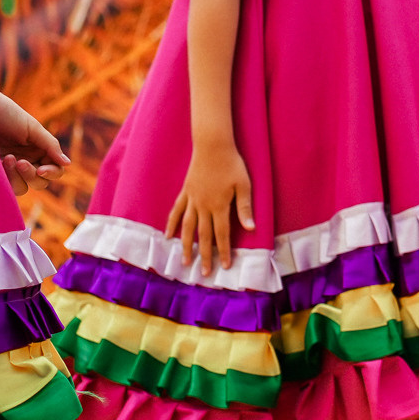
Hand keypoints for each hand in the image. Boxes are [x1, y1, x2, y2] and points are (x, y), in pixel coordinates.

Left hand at [0, 86, 68, 195]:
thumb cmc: (6, 113)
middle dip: (31, 175)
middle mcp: (28, 161)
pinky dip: (3, 179)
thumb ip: (50, 145)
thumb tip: (67, 164)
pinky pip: (3, 186)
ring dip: (16, 178)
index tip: (41, 169)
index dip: (52, 173)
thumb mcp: (31, 127)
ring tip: (6, 158)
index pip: (56, 170)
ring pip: (22, 188)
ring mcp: (10, 168)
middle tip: (19, 161)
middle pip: (40, 183)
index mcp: (41, 150)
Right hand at [165, 137, 254, 274]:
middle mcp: (203, 206)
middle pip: (203, 236)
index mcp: (219, 206)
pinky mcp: (185, 192)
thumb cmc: (232, 164)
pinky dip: (171, 224)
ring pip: (187, 228)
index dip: (224, 251)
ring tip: (184, 262)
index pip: (222, 234)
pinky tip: (167, 236)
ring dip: (186, 246)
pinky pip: (176, 211)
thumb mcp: (244, 185)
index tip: (225, 266)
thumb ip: (244, 208)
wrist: (213, 146)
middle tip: (204, 274)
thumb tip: (251, 228)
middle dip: (205, 255)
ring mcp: (192, 200)